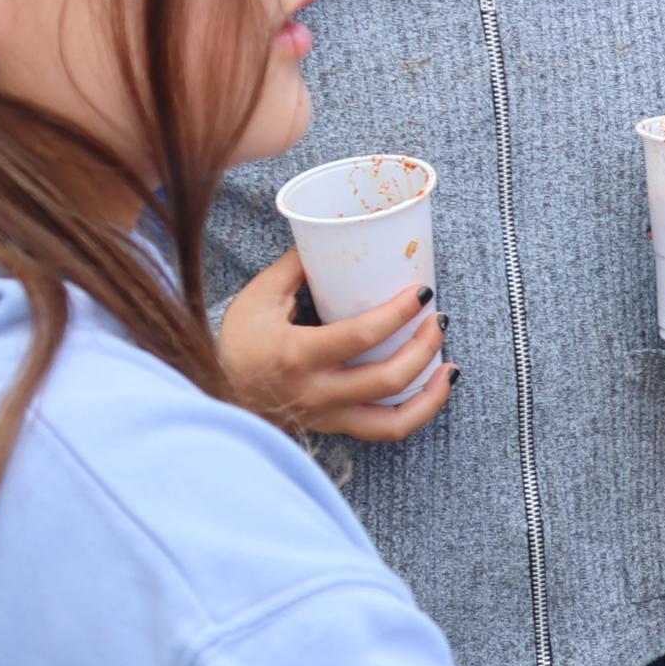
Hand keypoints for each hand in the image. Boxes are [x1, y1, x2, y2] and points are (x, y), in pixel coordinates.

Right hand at [217, 250, 451, 441]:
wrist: (215, 396)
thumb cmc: (237, 343)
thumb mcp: (258, 298)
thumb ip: (294, 267)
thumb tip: (330, 234)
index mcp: (296, 355)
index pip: (360, 336)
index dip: (398, 314)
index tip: (422, 293)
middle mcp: (316, 392)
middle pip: (387, 379)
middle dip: (424, 347)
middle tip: (439, 319)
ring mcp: (328, 416)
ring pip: (393, 421)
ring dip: (430, 393)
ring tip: (449, 364)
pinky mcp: (336, 428)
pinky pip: (385, 430)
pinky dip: (417, 413)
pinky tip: (434, 389)